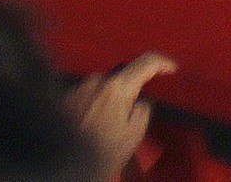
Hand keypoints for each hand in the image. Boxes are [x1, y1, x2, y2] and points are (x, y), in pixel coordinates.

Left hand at [66, 53, 175, 181]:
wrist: (59, 168)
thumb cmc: (98, 153)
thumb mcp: (133, 135)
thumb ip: (143, 110)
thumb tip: (141, 101)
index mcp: (117, 87)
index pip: (146, 62)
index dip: (163, 63)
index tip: (172, 69)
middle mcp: (95, 81)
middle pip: (122, 74)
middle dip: (132, 86)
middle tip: (135, 108)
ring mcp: (76, 88)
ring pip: (103, 86)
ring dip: (110, 97)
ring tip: (109, 122)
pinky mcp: (62, 99)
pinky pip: (86, 95)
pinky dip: (94, 104)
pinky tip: (92, 124)